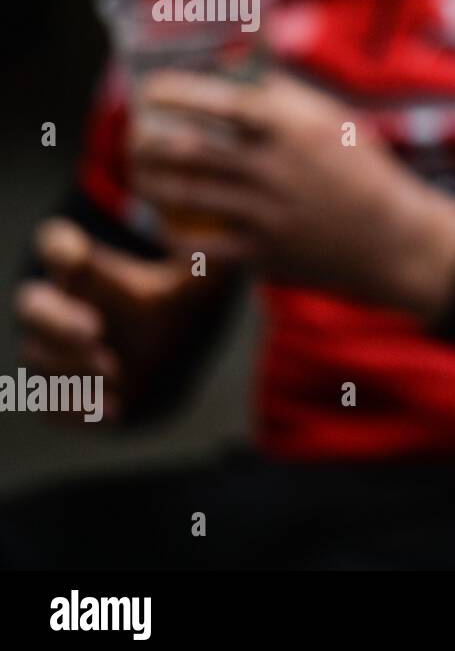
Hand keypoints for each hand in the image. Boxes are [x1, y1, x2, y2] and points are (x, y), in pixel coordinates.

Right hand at [14, 218, 220, 420]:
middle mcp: (59, 308)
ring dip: (71, 366)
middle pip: (32, 305)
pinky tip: (112, 407)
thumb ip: (207, 257)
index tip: (76, 253)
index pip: (55, 246)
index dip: (60, 247)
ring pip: (38, 356)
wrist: (181, 359)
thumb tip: (227, 242)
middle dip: (57, 319)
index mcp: (85, 269)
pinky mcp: (66, 393)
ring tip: (115, 370)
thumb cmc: (184, 303)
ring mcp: (56, 353)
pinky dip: (74, 408)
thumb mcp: (200, 276)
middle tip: (94, 330)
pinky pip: (50, 404)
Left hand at [128, 70, 454, 321]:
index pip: (215, 99)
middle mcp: (273, 166)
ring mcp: (265, 212)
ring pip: (184, 194)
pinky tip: (167, 224)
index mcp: (292, 126)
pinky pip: (202, 245)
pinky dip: (176, 235)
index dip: (172, 92)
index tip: (150, 90)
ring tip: (142, 173)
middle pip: (186, 147)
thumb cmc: (364, 172)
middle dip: (146, 139)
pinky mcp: (263, 253)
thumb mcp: (332, 121)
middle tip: (136, 134)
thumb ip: (284, 94)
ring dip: (151, 181)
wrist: (395, 238)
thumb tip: (239, 66)